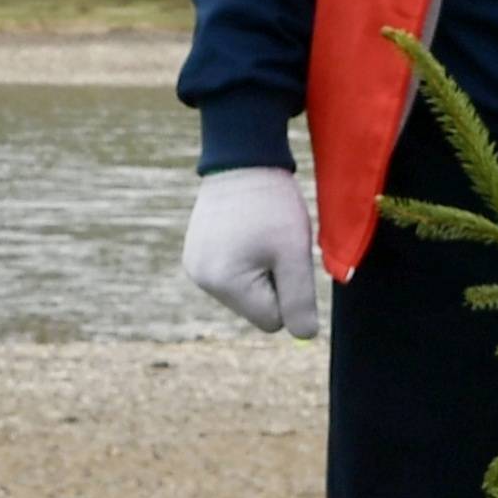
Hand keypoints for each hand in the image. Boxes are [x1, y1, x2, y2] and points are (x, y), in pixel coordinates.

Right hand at [183, 164, 322, 338]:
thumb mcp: (294, 253)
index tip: (285, 256)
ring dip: (261, 271)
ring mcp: (194, 267)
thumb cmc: (273, 206)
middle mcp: (201, 281)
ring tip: (259, 234)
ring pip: (246, 293)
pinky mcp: (195, 254)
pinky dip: (246, 260)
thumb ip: (300, 300)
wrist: (243, 160)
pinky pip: (232, 275)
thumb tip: (303, 337)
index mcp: (224, 283)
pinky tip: (245, 231)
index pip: (273, 320)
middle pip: (257, 309)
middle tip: (273, 242)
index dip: (289, 291)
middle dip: (273, 282)